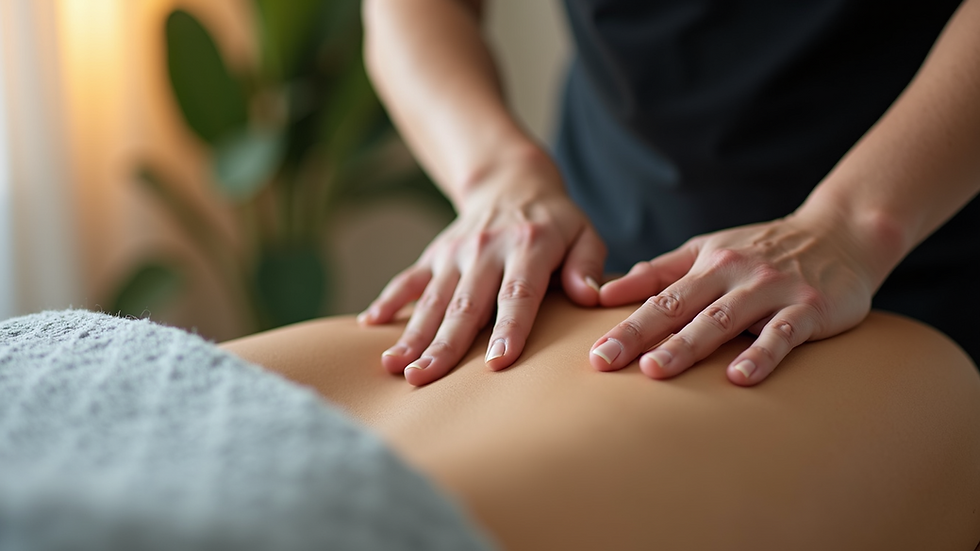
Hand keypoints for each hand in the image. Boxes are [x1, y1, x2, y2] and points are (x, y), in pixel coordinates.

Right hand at [359, 155, 605, 385]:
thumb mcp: (584, 232)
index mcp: (528, 246)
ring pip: (433, 299)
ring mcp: (455, 253)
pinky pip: (408, 279)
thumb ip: (588, 263)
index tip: (497, 361)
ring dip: (413, 334)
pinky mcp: (435, 255)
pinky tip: (370, 326)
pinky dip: (389, 301)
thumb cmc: (556, 221)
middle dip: (445, 345)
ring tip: (395, 367)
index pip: (517, 293)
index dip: (508, 328)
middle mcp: (486, 249)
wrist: (511, 181)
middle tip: (425, 379)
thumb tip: (589, 296)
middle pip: (465, 304)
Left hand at [589, 212, 877, 384]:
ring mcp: (771, 290)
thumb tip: (605, 292)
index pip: (658, 297)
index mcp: (706, 264)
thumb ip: (660, 273)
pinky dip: (760, 354)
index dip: (625, 324)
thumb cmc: (763, 250)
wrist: (841, 233)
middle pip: (680, 307)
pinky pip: (782, 334)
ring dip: (689, 345)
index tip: (595, 352)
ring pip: (723, 320)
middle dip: (641, 335)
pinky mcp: (809, 308)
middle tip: (607, 361)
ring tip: (657, 369)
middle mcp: (733, 275)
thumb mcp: (708, 251)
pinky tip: (739, 378)